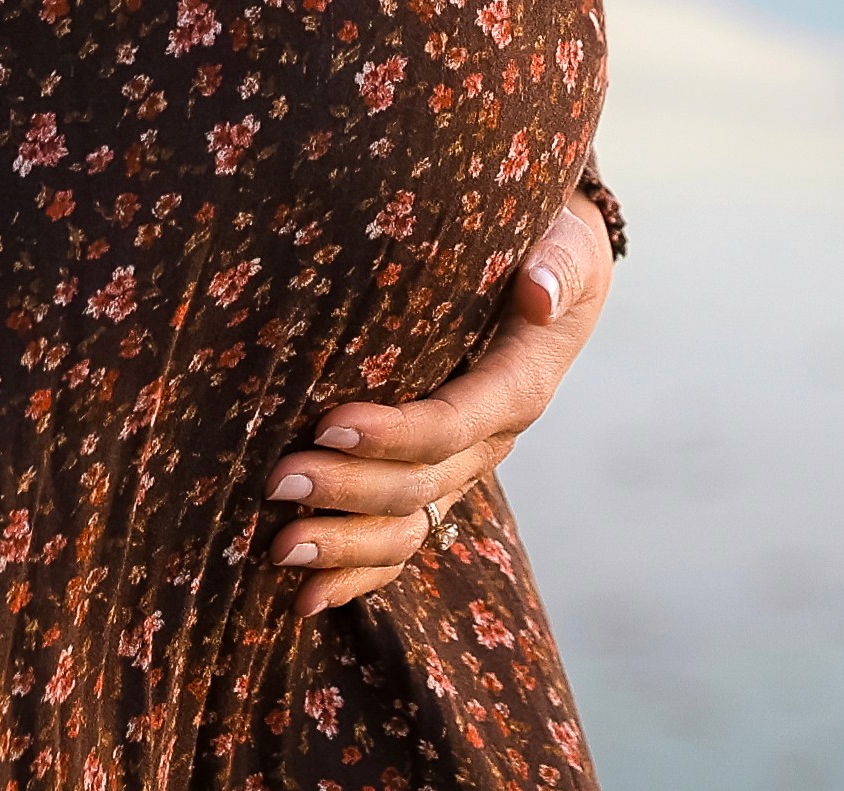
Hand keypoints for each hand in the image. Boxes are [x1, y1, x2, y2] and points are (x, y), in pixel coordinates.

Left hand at [259, 192, 614, 616]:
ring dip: (343, 546)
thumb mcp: (566, 243)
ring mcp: (463, 469)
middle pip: (419, 486)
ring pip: (408, 529)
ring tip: (278, 549)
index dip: (391, 434)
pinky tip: (305, 600)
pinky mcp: (437, 479)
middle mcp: (491, 441)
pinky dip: (356, 575)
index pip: (451, 424)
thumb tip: (537, 291)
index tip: (326, 422)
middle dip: (346, 490)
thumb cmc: (549, 243)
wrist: (553, 268)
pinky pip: (401, 543)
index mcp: (519, 387)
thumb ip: (557, 264)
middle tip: (276, 480)